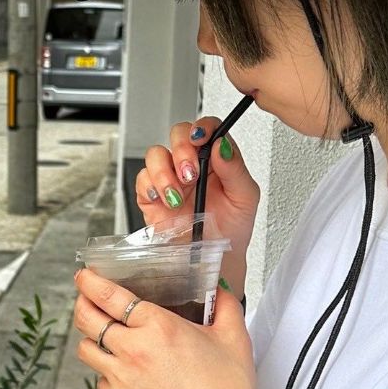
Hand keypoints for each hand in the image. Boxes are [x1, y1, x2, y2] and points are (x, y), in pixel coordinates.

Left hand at [73, 267, 265, 388]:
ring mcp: (120, 380)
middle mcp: (133, 350)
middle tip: (84, 298)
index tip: (85, 275)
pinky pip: (100, 380)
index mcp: (158, 327)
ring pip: (87, 350)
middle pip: (87, 319)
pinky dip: (108, 372)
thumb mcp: (234, 339)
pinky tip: (126, 372)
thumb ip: (225, 306)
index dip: (90, 282)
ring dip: (91, 338)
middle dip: (81, 303)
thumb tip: (219, 290)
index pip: (109, 296)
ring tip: (104, 335)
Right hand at [136, 118, 260, 270]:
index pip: (207, 129)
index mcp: (216, 159)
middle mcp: (191, 164)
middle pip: (178, 134)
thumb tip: (221, 145)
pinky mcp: (152, 196)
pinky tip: (163, 200)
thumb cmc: (232, 228)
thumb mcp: (245, 198)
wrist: (215, 260)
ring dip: (164, 172)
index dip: (202, 128)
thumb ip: (235, 169)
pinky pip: (142, 179)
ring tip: (177, 196)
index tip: (202, 139)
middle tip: (190, 173)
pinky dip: (150, 187)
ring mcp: (170, 179)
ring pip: (156, 154)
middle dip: (181, 150)